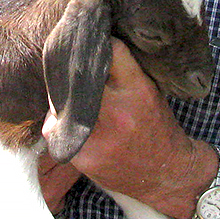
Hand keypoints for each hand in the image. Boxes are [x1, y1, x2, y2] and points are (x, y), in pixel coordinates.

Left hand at [46, 39, 211, 216]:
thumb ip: (123, 70)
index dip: (100, 44)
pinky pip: (54, 130)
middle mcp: (117, 111)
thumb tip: (92, 45)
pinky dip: (58, 124)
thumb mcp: (150, 90)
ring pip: (57, 104)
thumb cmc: (156, 126)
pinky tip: (72, 126)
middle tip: (71, 69)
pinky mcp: (82, 157)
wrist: (165, 173)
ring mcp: (98, 136)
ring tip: (74, 104)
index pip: (111, 50)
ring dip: (60, 101)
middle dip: (71, 71)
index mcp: (138, 89)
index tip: (94, 45)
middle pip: (76, 76)